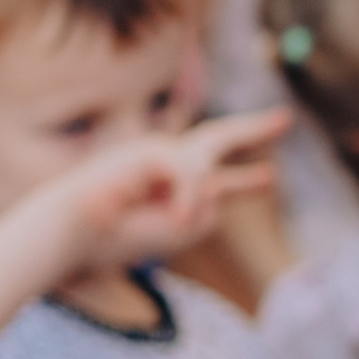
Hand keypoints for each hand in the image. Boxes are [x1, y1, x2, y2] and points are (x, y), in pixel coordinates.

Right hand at [55, 111, 287, 269]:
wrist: (71, 233)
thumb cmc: (112, 239)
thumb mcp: (177, 231)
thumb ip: (207, 210)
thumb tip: (217, 185)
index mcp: (165, 190)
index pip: (211, 178)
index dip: (243, 178)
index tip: (270, 178)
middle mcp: (163, 166)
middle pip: (216, 138)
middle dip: (252, 128)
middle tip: (286, 118)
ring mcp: (156, 154)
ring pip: (206, 165)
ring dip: (221, 183)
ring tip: (219, 201)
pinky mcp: (150, 151)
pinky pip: (188, 174)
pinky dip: (185, 197)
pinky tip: (177, 217)